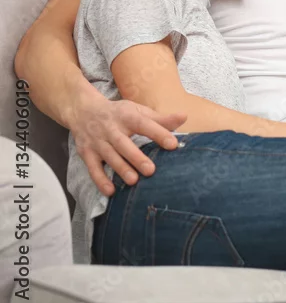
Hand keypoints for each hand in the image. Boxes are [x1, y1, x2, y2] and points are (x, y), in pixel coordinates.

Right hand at [69, 89, 186, 196]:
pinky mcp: (86, 153)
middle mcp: (110, 128)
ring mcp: (97, 141)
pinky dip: (100, 180)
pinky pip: (92, 168)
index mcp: (127, 116)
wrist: (83, 111)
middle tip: (151, 170)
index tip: (173, 144)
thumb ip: (160, 118)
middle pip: (123, 143)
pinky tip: (110, 191)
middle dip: (136, 157)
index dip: (158, 133)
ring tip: (134, 181)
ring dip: (121, 169)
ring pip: (109, 156)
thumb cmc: (119, 113)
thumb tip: (184, 117)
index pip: (144, 124)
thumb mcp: (138, 111)